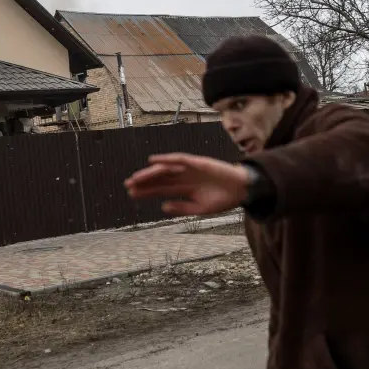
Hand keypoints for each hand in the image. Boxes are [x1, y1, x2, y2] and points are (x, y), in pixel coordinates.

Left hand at [124, 153, 249, 215]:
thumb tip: (163, 206)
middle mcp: (184, 177)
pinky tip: (153, 161)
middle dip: (144, 182)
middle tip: (127, 186)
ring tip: (136, 178)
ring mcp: (190, 169)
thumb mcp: (200, 209)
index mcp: (185, 189)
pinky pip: (179, 159)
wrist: (242, 190)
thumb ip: (182, 208)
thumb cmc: (223, 199)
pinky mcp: (198, 162)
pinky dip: (166, 159)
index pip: (161, 189)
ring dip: (150, 173)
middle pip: (160, 179)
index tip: (132, 194)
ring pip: (165, 169)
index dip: (146, 191)